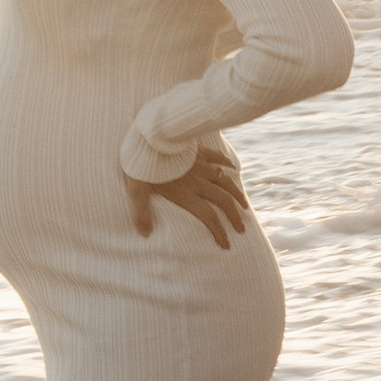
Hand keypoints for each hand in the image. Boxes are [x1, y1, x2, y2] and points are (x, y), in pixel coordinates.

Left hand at [125, 144, 249, 247]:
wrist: (148, 135)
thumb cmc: (140, 163)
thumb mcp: (136, 189)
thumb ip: (141, 212)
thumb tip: (144, 234)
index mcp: (184, 192)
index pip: (208, 216)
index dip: (219, 232)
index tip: (226, 244)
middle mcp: (197, 180)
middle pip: (222, 201)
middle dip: (234, 217)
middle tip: (241, 229)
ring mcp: (200, 165)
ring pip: (225, 181)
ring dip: (237, 194)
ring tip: (244, 206)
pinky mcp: (197, 151)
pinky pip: (217, 157)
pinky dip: (227, 164)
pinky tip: (233, 168)